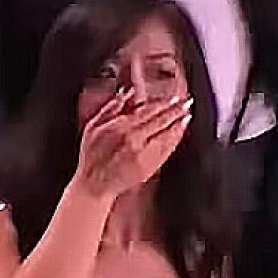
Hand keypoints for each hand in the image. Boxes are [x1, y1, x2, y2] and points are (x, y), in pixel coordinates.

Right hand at [73, 89, 192, 198]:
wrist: (94, 184)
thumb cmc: (91, 157)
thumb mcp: (93, 127)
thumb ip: (111, 108)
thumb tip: (126, 93)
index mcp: (120, 128)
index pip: (148, 110)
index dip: (163, 102)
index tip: (172, 98)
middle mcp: (135, 139)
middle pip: (162, 120)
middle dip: (176, 110)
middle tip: (185, 102)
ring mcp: (145, 153)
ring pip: (168, 134)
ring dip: (180, 123)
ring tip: (186, 115)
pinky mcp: (151, 166)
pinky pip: (168, 148)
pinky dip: (176, 138)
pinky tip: (179, 132)